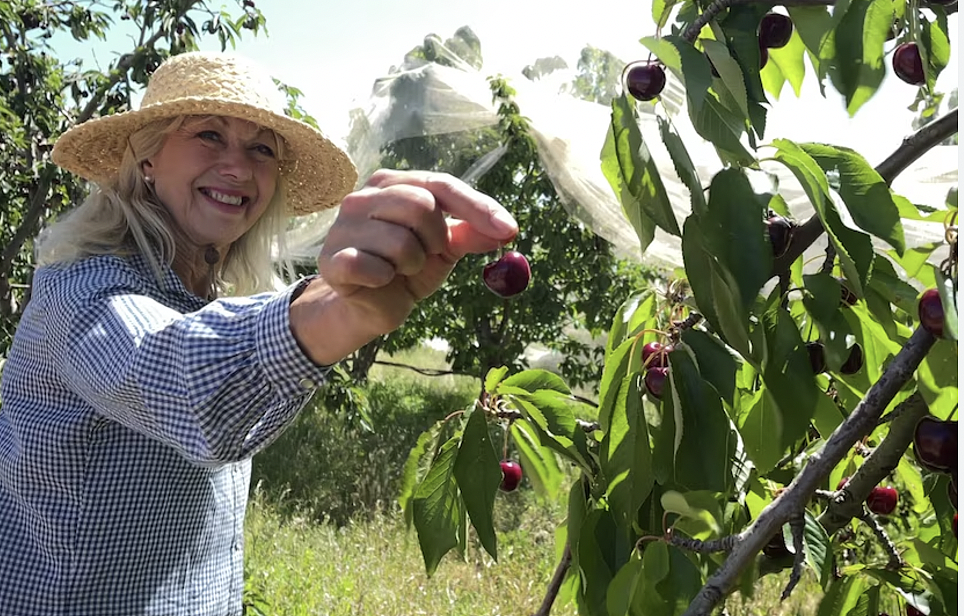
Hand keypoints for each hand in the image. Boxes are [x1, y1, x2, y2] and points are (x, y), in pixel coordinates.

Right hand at [316, 169, 518, 337]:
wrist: (370, 306)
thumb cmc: (407, 268)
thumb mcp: (445, 248)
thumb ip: (471, 233)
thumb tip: (506, 230)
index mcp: (393, 184)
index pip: (441, 185)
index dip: (478, 207)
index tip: (510, 231)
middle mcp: (363, 196)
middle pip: (420, 206)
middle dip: (435, 240)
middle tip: (426, 255)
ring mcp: (343, 226)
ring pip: (400, 242)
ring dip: (411, 265)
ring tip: (398, 269)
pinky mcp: (331, 259)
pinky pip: (373, 267)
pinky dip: (385, 279)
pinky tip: (378, 280)